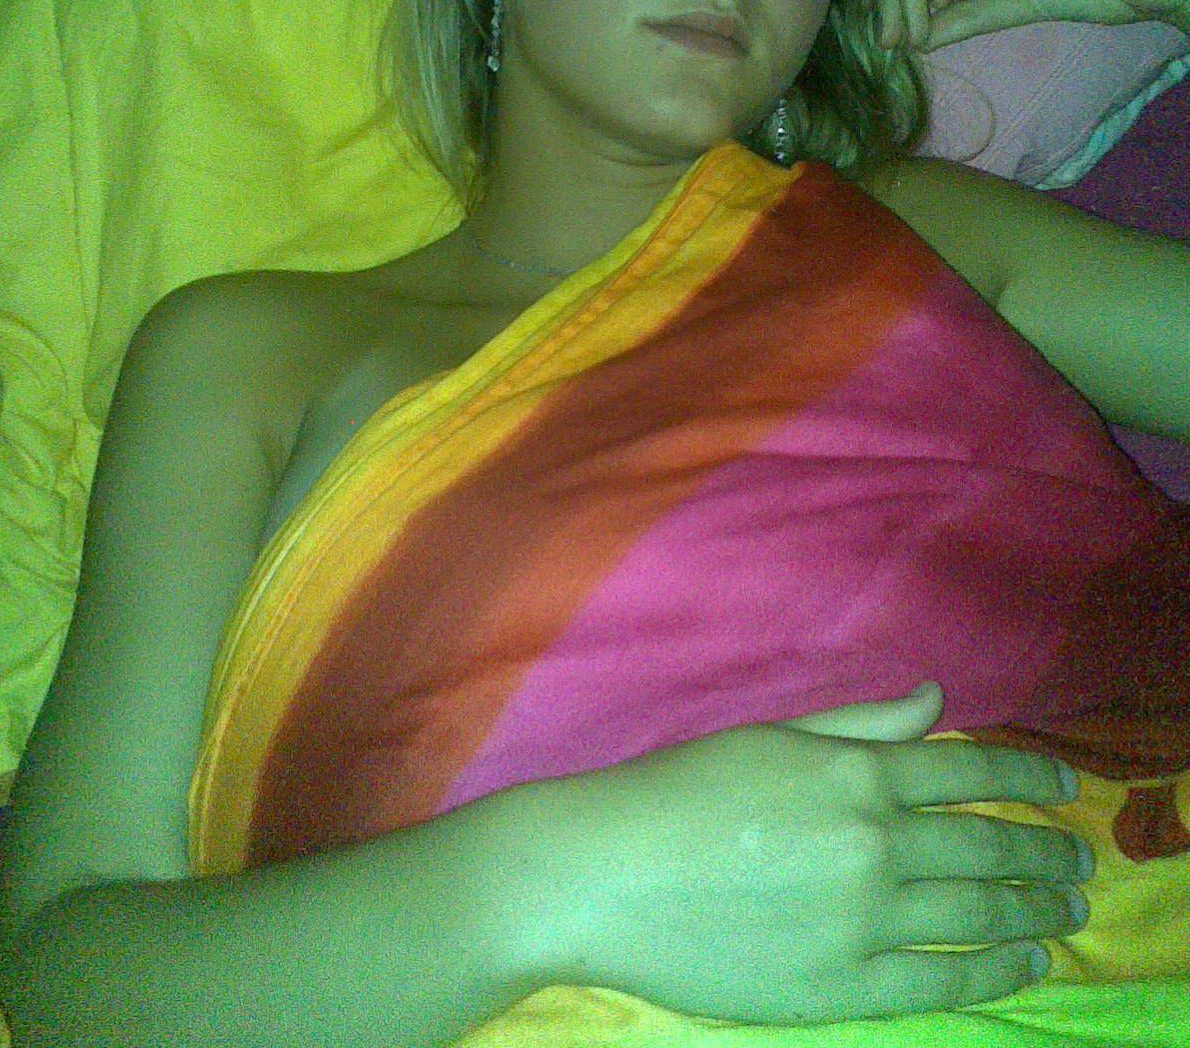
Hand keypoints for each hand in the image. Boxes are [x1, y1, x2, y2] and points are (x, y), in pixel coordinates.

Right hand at [536, 683, 1092, 1026]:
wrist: (607, 875)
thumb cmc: (680, 791)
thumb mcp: (773, 736)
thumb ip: (862, 725)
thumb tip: (937, 701)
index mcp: (855, 773)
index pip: (972, 771)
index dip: (1031, 778)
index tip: (1068, 789)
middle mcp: (874, 844)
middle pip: (989, 848)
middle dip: (1046, 854)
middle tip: (1080, 863)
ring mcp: (863, 921)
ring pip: (979, 917)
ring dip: (1036, 912)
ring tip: (1068, 913)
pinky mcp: (843, 986)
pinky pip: (942, 983)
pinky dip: (995, 972)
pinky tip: (1025, 961)